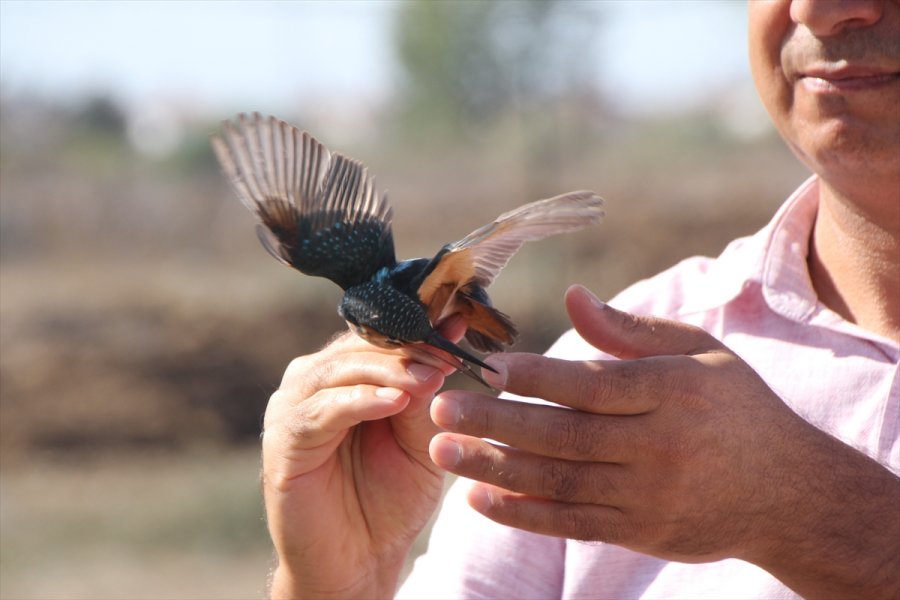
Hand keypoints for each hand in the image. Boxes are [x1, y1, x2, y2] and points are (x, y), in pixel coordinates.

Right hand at [263, 319, 463, 598]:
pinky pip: (322, 410)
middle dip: (407, 347)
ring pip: (340, 370)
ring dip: (388, 370)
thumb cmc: (390, 497)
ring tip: (428, 375)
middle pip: (358, 347)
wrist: (359, 559)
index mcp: (343, 375)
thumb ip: (426, 391)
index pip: (379, 337)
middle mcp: (312, 382)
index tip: (458, 322)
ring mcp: (292, 407)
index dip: (418, 328)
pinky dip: (360, 401)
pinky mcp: (283, 440)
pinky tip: (395, 402)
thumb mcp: (420, 437)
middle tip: (446, 349)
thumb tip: (448, 335)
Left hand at [429, 285, 899, 596]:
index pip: (593, 384)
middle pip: (565, 435)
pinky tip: (480, 498)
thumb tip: (571, 296)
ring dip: (496, 468)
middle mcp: (661, 445)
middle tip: (441, 411)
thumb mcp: (700, 352)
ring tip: (444, 452)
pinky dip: (524, 513)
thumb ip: (631, 330)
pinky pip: (573, 523)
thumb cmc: (736, 405)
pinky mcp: (641, 531)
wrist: (789, 493)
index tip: (486, 368)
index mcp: (674, 390)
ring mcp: (650, 494)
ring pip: (560, 481)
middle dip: (497, 423)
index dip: (536, 376)